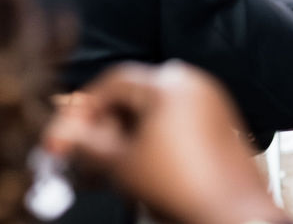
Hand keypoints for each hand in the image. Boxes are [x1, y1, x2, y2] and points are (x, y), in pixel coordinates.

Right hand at [44, 62, 288, 223]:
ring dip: (126, 128)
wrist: (230, 212)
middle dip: (104, 120)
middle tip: (83, 150)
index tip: (64, 134)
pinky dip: (152, 132)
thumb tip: (62, 133)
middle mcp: (193, 82)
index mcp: (169, 84)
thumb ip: (86, 143)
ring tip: (111, 160)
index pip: (113, 81)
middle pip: (134, 92)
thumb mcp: (120, 162)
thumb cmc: (179, 186)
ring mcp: (210, 99)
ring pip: (154, 105)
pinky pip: (175, 115)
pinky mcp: (218, 118)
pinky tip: (139, 160)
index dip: (82, 108)